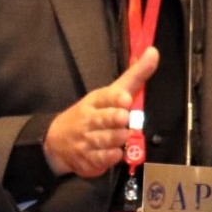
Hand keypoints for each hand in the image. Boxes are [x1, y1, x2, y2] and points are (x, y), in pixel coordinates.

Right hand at [43, 47, 158, 177]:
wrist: (57, 141)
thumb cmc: (92, 113)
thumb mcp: (110, 92)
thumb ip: (134, 75)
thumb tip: (153, 52)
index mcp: (96, 100)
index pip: (105, 97)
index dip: (115, 98)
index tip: (125, 99)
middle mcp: (90, 119)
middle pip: (103, 119)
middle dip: (113, 118)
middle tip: (124, 118)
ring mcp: (87, 140)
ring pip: (103, 139)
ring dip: (116, 138)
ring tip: (124, 135)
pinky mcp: (88, 159)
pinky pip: (101, 159)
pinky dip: (110, 156)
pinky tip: (117, 153)